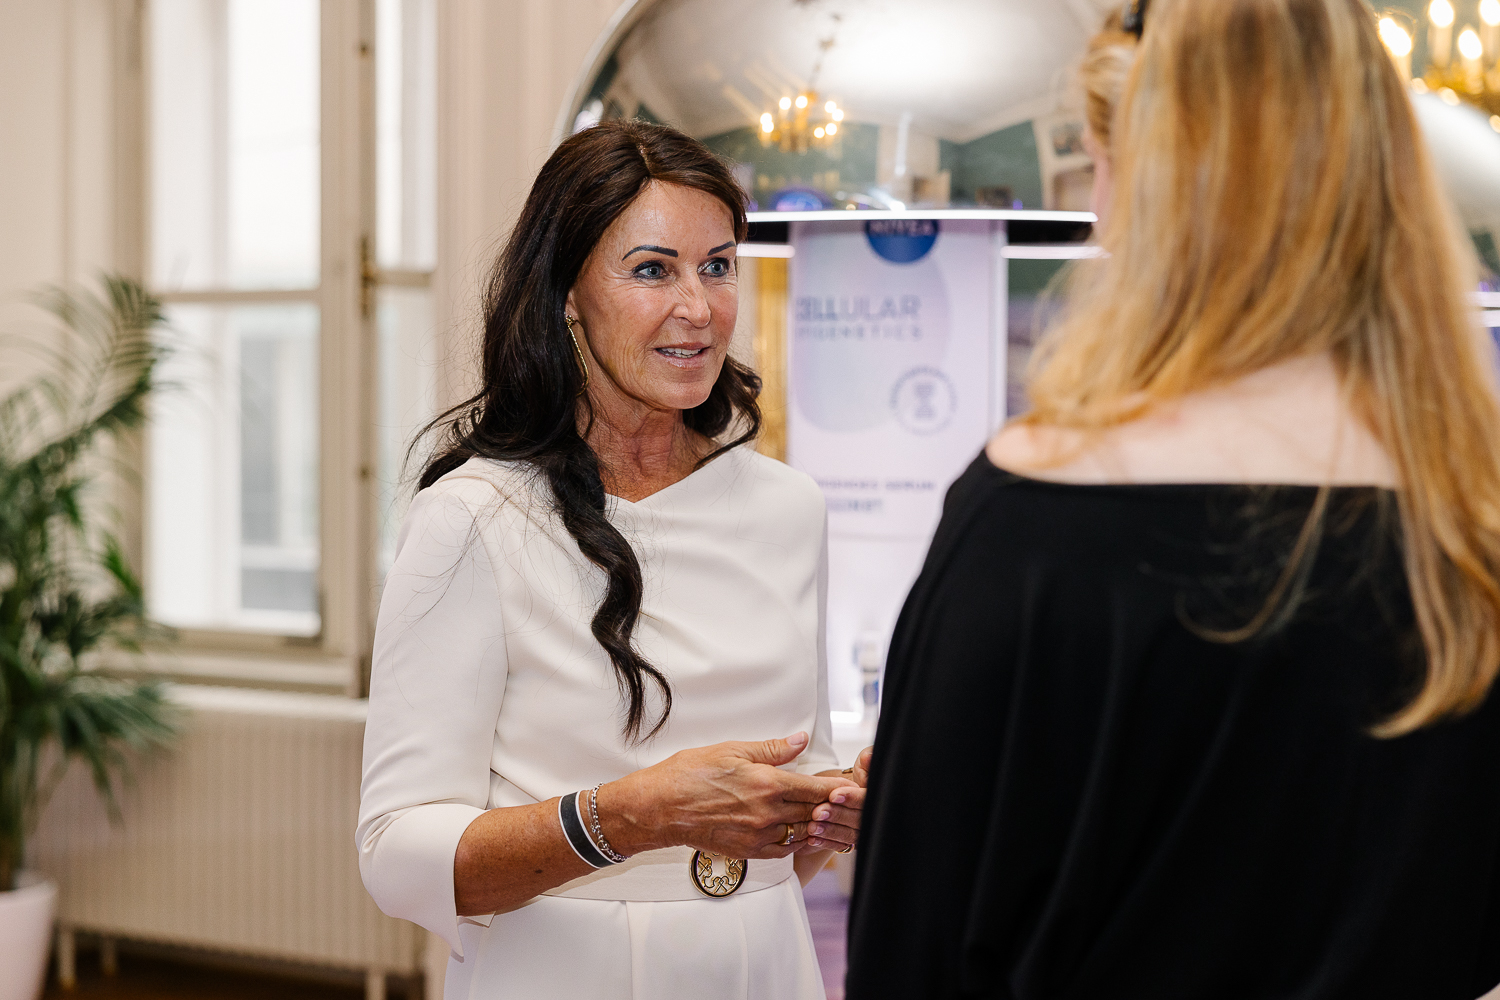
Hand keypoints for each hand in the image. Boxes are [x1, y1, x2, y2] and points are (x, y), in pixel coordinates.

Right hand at [596, 732, 858, 859]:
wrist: (659, 807)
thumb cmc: (689, 774)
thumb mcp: (732, 750)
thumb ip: (772, 749)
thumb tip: (800, 741)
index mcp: (767, 784)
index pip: (818, 789)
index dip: (839, 788)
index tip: (852, 786)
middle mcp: (767, 813)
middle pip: (815, 811)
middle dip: (832, 806)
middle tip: (846, 801)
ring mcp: (759, 835)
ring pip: (803, 832)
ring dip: (817, 825)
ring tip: (828, 816)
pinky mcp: (748, 851)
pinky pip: (784, 849)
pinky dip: (797, 840)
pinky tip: (800, 831)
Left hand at [801, 745, 871, 853]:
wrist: (844, 794)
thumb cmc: (857, 775)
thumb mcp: (864, 763)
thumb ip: (868, 758)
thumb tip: (868, 756)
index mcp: (878, 796)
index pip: (867, 800)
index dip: (852, 798)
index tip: (833, 795)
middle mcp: (874, 816)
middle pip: (858, 819)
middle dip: (837, 815)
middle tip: (817, 812)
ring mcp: (862, 831)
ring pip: (849, 835)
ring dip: (829, 831)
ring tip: (812, 827)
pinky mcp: (850, 842)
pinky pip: (840, 846)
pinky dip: (825, 843)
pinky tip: (811, 839)